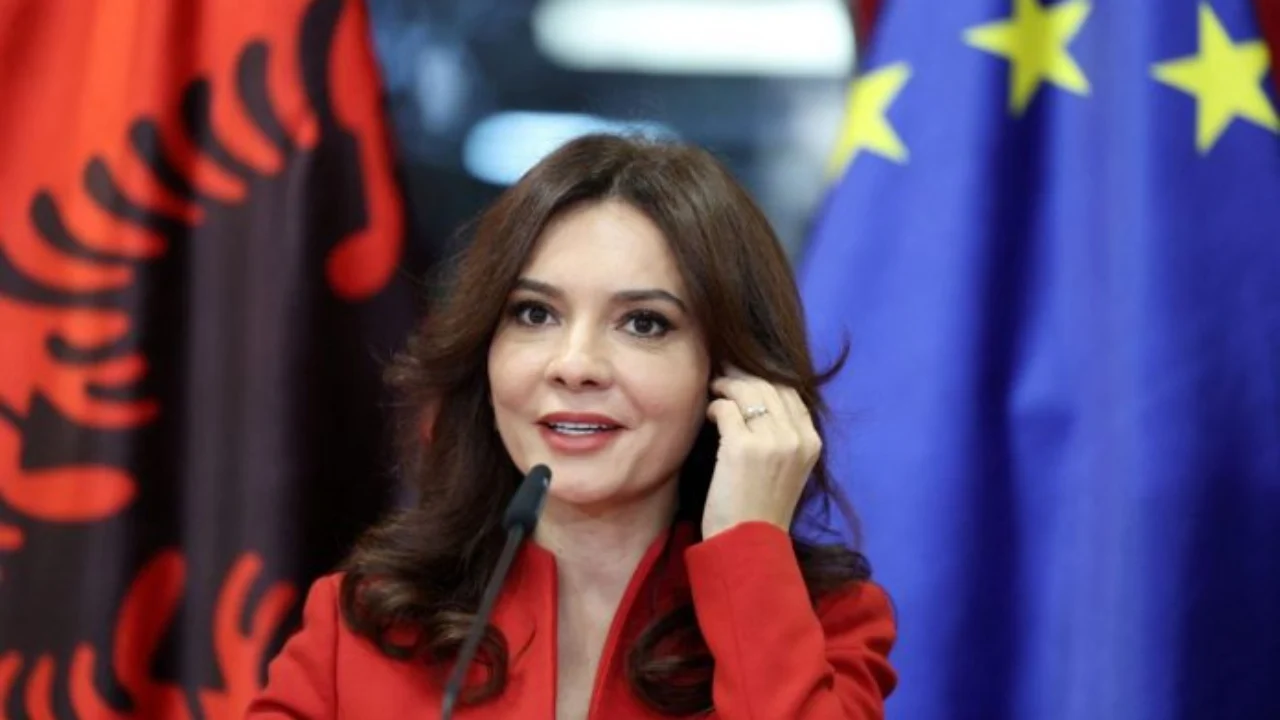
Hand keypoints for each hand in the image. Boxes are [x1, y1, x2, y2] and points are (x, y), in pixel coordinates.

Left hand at [702, 366, 821, 538]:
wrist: (749, 544)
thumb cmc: (763, 508)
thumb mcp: (789, 469)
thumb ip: (784, 435)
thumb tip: (759, 398)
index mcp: (811, 442)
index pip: (791, 392)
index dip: (765, 377)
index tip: (745, 375)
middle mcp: (796, 438)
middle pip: (769, 385)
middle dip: (744, 375)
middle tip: (723, 373)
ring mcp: (771, 441)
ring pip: (748, 391)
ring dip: (727, 385)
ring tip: (715, 389)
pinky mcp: (743, 446)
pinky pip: (727, 409)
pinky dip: (716, 407)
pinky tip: (710, 414)